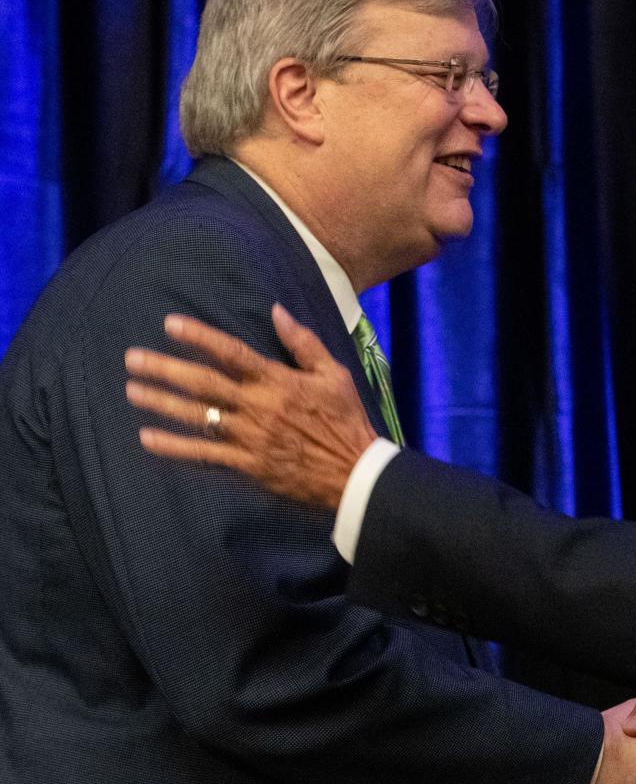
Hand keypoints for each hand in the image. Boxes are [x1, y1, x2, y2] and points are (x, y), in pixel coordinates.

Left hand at [124, 305, 376, 509]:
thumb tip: (276, 311)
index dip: (199, 337)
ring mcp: (250, 437)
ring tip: (132, 391)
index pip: (231, 352)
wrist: (354, 472)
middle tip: (133, 359)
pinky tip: (149, 438)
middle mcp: (259, 406)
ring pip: (198, 416)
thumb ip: (303, 343)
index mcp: (278, 381)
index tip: (170, 324)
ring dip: (162, 403)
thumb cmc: (346, 420)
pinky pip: (204, 454)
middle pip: (204, 383)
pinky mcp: (247, 464)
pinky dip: (175, 446)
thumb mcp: (334, 374)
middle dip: (165, 369)